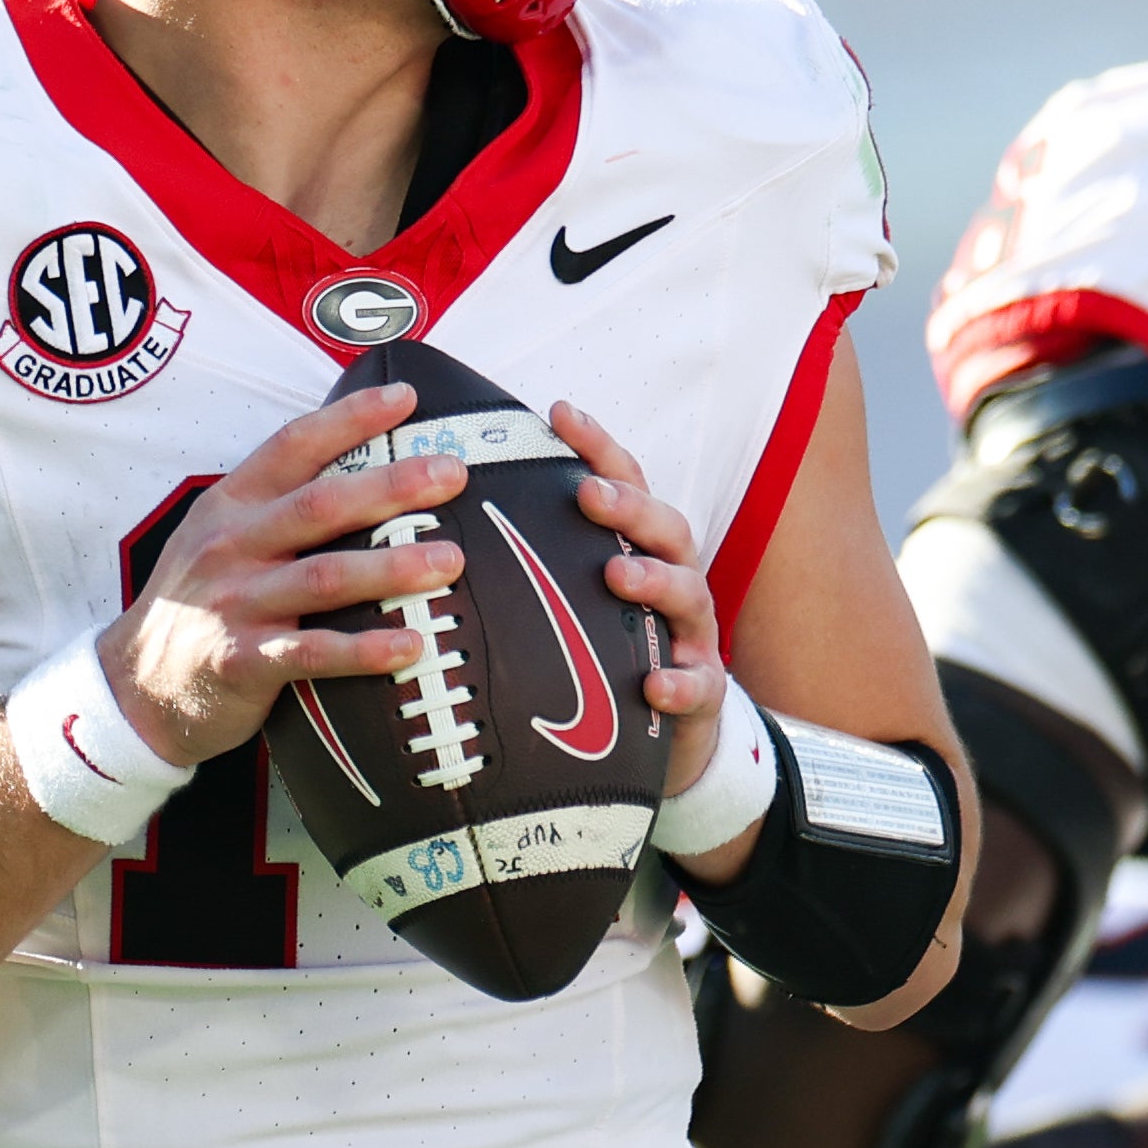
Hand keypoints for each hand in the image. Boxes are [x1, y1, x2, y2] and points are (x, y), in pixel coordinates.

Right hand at [100, 386, 471, 769]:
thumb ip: (279, 506)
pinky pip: (311, 651)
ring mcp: (235, 602)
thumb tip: (370, 473)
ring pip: (324, 576)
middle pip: (320, 505)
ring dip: (391, 567)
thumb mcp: (221, 537)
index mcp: (232, 504)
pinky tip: (411, 646)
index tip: (405, 397)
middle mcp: (231, 544)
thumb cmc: (201, 602)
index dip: (349, 417)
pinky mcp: (241, 660)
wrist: (134, 685)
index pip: (293, 445)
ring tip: (451, 561)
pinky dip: (363, 649)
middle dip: (391, 485)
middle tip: (452, 473)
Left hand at [552, 403, 726, 799]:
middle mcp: (673, 581)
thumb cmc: (606, 653)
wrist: (664, 736)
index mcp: (640, 550)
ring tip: (618, 576)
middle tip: (589, 494)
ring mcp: (691, 635)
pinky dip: (681, 682)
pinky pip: (700, 685)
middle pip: (666, 528)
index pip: (626, 485)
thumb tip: (446, 520)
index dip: (598, 446)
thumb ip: (536, 559)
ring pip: (688, 594)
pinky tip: (654, 684)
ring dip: (655, 580)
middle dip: (629, 507)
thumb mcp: (575, 600)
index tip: (560, 411)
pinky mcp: (702, 693)